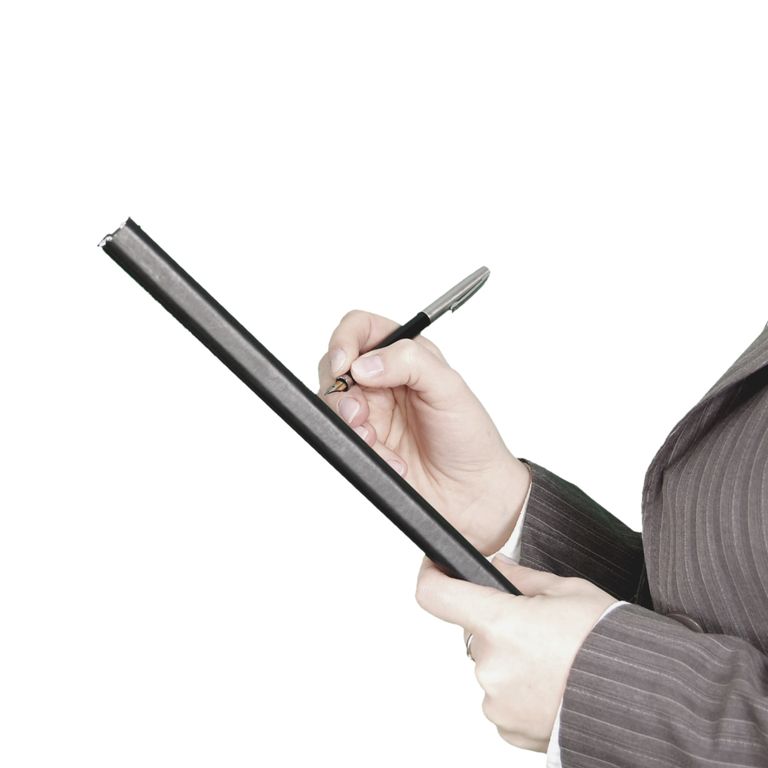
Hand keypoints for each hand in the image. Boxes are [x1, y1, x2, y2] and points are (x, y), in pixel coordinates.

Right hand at [317, 310, 530, 553]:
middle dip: (341, 390)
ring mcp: (370, 412)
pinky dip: (362, 450)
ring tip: (375, 439)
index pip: (361, 329)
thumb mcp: (449, 388)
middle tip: (360, 413)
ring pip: (333, 404)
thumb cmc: (470, 438)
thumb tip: (365, 364)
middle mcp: (383, 380)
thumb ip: (410, 362)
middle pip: (335, 366)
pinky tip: (391, 460)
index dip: (345, 340)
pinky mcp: (364, 443)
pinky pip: (343, 439)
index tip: (346, 364)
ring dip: (349, 423)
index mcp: (406, 355)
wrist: (471, 492)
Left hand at [415, 554, 616, 752]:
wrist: (646, 703)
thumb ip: (521, 578)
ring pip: (491, 668)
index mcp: (499, 623)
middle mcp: (489, 666)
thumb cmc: (611, 643)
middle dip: (500, 627)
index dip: (432, 577)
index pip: (436, 596)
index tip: (436, 569)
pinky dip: (520, 692)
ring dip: (512, 661)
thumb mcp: (568, 591)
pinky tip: (554, 687)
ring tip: (556, 662)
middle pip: (475, 634)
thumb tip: (497, 565)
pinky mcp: (508, 731)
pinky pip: (502, 701)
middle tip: (540, 629)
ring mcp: (497, 703)